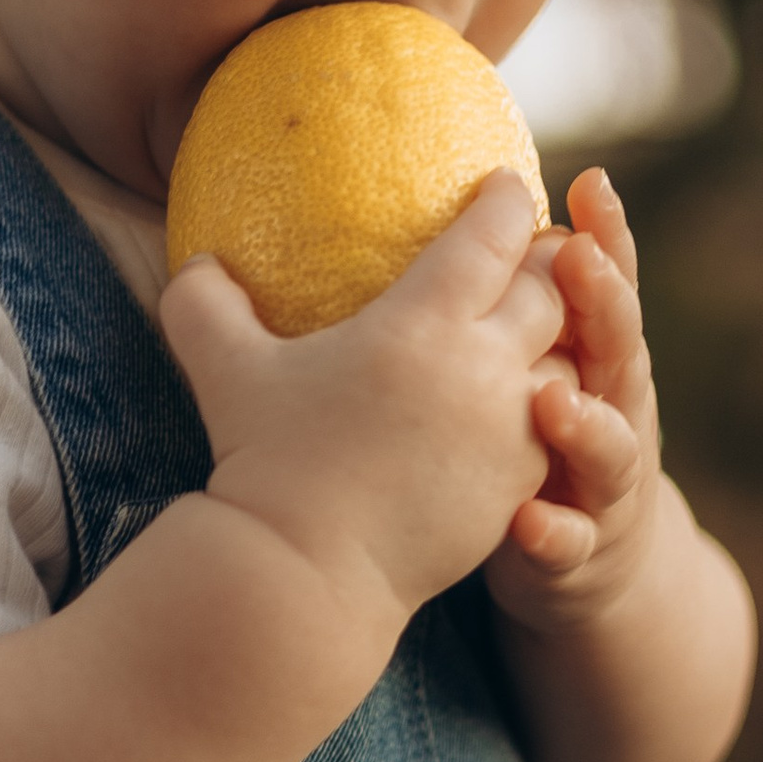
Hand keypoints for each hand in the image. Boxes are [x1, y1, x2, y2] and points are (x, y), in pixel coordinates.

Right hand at [163, 171, 564, 629]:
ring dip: (552, 336)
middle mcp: (485, 365)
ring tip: (528, 326)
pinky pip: (554, 423)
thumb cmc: (266, 462)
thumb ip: (204, 303)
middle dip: (545, 262)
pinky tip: (517, 399)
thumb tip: (196, 262)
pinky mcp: (519, 482)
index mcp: (426, 320)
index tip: (504, 187)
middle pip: (550, 287)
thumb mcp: (224, 371)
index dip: (509, 200)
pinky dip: (545, 401)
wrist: (308, 574)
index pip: (496, 232)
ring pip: (565, 357)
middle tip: (528, 250)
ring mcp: (512, 428)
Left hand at [485, 166, 660, 629]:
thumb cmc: (542, 442)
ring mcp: (604, 484)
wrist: (595, 565)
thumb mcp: (532, 369)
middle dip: (605, 303)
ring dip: (587, 424)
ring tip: (552, 401)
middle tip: (578, 259)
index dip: (605, 235)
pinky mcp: (581, 552)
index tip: (589, 181)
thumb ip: (509, 304)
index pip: (604, 287)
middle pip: (620, 349)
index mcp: (595, 360)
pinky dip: (553, 532)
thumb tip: (447, 208)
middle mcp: (614, 413)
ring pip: (611, 449)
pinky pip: (571, 542)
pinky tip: (526, 523)